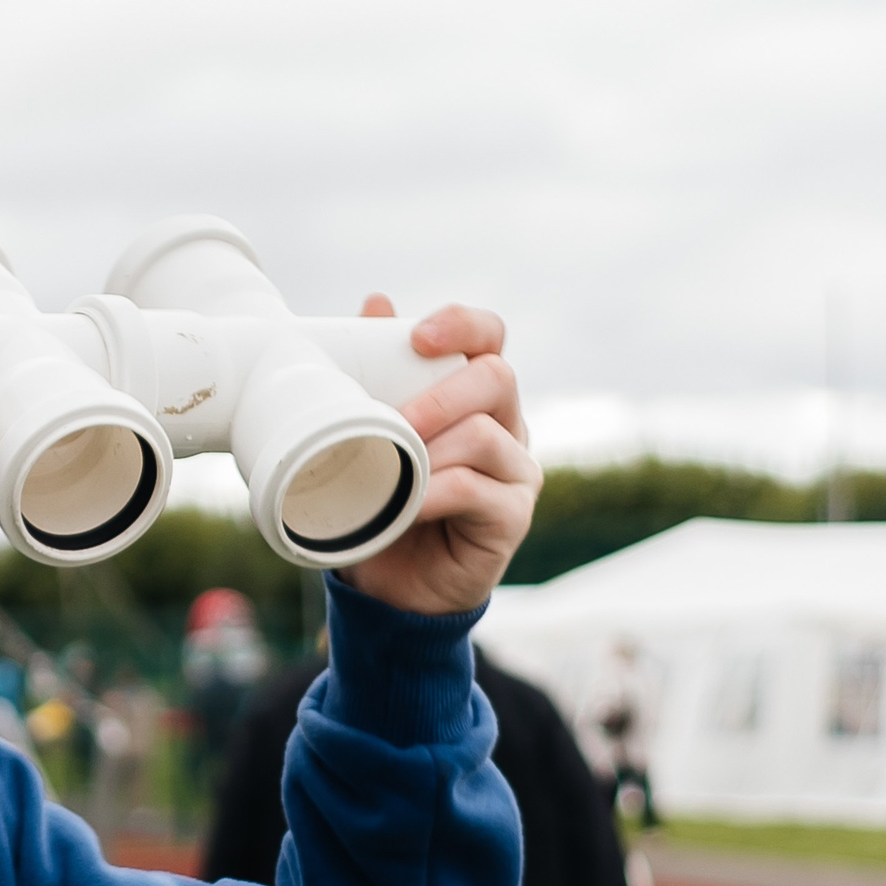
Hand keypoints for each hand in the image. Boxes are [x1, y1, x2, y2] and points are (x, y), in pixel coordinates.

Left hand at [335, 298, 539, 614]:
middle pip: (497, 378)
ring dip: (430, 449)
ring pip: (485, 435)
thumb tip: (377, 301)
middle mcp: (506, 426)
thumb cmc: (385, 501)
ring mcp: (516, 473)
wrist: (389, 584)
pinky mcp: (512, 517)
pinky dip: (436, 493)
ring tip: (391, 471)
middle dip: (441, 393)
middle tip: (395, 419)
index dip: (462, 325)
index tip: (419, 336)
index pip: (489, 338)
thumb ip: (377, 372)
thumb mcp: (370, 434)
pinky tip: (407, 505)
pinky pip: (478, 491)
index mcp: (475, 396)